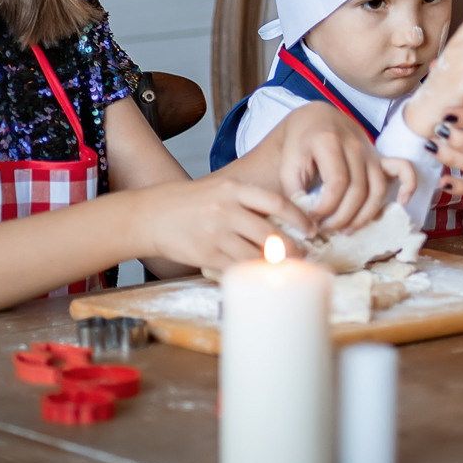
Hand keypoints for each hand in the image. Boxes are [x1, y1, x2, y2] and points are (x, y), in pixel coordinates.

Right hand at [135, 174, 313, 273]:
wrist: (150, 215)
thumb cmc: (188, 203)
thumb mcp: (219, 190)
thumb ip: (246, 202)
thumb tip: (281, 221)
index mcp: (233, 188)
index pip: (277, 202)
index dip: (300, 218)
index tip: (312, 229)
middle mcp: (227, 209)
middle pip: (271, 234)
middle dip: (293, 248)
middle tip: (303, 255)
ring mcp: (216, 233)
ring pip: (257, 255)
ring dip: (275, 265)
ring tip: (285, 268)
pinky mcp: (206, 254)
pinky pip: (237, 267)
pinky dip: (251, 272)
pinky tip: (259, 274)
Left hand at [277, 103, 402, 233]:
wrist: (316, 120)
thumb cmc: (299, 144)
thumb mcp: (287, 164)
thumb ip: (295, 192)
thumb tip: (308, 221)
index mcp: (329, 141)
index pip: (336, 183)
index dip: (326, 208)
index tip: (312, 219)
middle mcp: (355, 145)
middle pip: (358, 190)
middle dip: (342, 217)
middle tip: (325, 229)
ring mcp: (370, 151)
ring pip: (377, 189)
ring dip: (364, 215)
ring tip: (346, 230)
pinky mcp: (379, 157)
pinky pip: (402, 169)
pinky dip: (408, 186)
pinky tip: (401, 203)